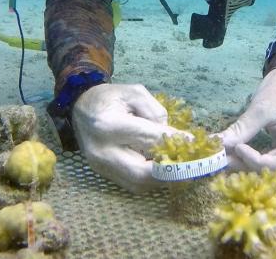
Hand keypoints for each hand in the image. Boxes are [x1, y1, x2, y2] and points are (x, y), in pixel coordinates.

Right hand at [71, 82, 186, 192]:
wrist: (80, 107)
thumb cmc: (109, 97)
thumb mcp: (133, 92)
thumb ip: (154, 111)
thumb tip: (172, 134)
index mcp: (108, 125)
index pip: (148, 139)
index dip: (175, 142)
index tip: (195, 143)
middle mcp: (102, 151)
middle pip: (140, 173)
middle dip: (169, 172)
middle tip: (192, 166)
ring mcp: (100, 167)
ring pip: (137, 184)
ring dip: (162, 179)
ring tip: (182, 168)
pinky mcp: (103, 174)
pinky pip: (131, 184)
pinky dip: (151, 180)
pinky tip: (164, 169)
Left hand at [219, 68, 275, 176]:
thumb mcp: (262, 108)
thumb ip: (242, 130)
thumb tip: (217, 144)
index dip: (255, 161)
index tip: (235, 148)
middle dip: (247, 163)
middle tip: (221, 158)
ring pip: (272, 167)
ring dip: (247, 163)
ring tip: (225, 156)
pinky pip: (272, 159)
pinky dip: (253, 158)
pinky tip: (236, 154)